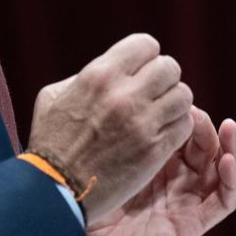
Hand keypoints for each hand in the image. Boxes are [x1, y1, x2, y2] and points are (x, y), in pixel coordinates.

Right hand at [27, 33, 193, 215]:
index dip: (147, 58)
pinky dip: (178, 128)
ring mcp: (142, 124)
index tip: (141, 73)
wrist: (54, 190)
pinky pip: (184, 126)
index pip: (147, 45)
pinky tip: (162, 135)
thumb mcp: (54, 97)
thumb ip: (86, 76)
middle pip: (170, 68)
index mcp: (99, 75)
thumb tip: (115, 67)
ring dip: (174, 104)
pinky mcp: (154, 151)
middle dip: (164, 80)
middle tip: (154, 95)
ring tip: (160, 115)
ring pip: (184, 96)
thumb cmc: (50, 143)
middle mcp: (124, 95)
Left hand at [85, 107, 235, 235]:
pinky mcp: (192, 223)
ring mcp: (185, 200)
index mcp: (153, 159)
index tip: (172, 94)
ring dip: (228, 145)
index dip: (184, 110)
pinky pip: (224, 201)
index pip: (181, 128)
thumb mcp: (102, 152)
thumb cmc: (80, 194)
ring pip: (220, 167)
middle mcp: (173, 178)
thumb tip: (130, 86)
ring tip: (226, 126)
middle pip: (204, 144)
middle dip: (204, 124)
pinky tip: (225, 160)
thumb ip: (119, 126)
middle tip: (191, 111)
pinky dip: (231, 180)